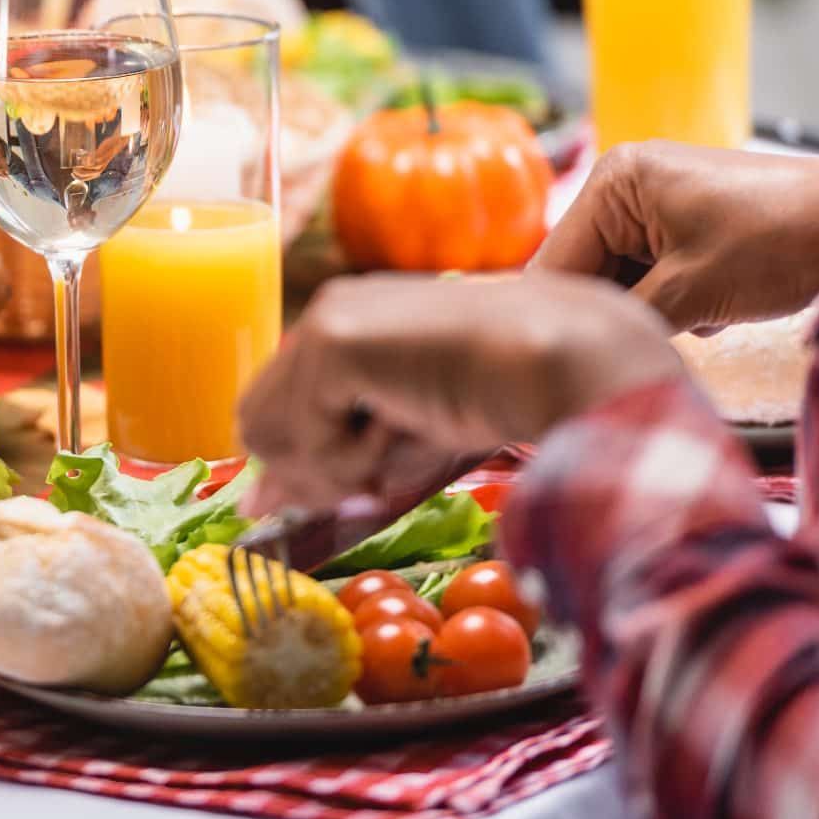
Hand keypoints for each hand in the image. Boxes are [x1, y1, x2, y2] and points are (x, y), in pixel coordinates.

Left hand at [240, 272, 680, 514]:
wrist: (563, 360)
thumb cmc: (500, 400)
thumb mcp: (400, 441)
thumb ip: (326, 465)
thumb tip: (255, 504)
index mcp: (347, 325)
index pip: (274, 408)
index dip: (297, 461)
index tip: (338, 491)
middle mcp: (326, 315)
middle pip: (258, 427)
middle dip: (313, 471)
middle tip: (380, 473)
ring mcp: (325, 323)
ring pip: (270, 438)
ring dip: (337, 468)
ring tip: (403, 440)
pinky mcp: (333, 343)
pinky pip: (305, 439)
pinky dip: (354, 459)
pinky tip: (407, 422)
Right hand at [531, 141, 818, 331]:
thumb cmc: (780, 241)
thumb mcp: (690, 291)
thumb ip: (623, 317)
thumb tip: (578, 346)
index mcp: (612, 182)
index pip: (557, 263)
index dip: (566, 315)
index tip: (574, 358)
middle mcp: (622, 183)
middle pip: (586, 268)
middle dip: (619, 309)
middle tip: (651, 340)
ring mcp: (651, 199)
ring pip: (618, 274)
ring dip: (648, 307)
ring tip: (694, 316)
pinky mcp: (678, 217)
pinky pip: (646, 267)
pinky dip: (671, 296)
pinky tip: (709, 306)